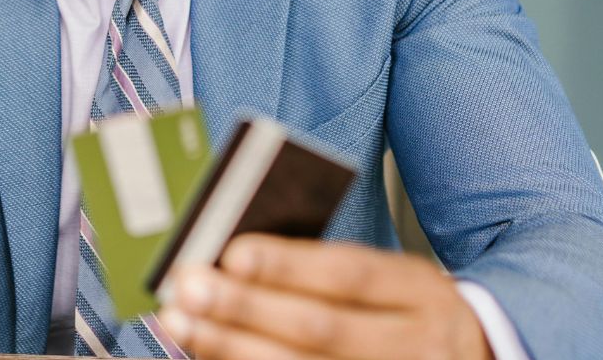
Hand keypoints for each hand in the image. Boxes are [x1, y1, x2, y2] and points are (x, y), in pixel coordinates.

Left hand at [157, 234, 493, 359]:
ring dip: (231, 346)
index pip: (350, 274)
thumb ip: (323, 268)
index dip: (288, 265)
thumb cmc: (406, 314)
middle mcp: (418, 345)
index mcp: (420, 291)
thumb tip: (232, 257)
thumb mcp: (391, 279)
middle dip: (245, 308)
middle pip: (321, 328)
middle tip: (189, 287)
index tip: (231, 253)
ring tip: (182, 323)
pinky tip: (209, 357)